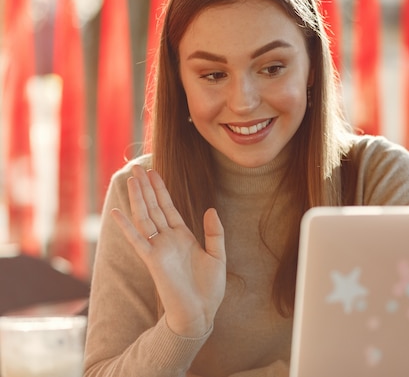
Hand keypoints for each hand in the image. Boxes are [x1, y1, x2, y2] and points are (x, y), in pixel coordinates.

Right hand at [111, 165, 226, 337]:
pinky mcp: (153, 261)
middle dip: (146, 188)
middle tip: (137, 167)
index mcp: (183, 236)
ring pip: (146, 218)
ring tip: (131, 179)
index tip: (153, 172)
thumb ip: (214, 232)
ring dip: (138, 199)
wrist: (201, 312)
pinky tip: (118, 212)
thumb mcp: (218, 255)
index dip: (161, 190)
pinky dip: (127, 227)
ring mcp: (159, 249)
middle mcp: (168, 240)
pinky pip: (138, 241)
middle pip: (154, 208)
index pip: (168, 207)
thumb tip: (210, 209)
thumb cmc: (210, 288)